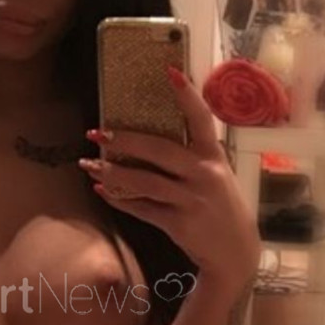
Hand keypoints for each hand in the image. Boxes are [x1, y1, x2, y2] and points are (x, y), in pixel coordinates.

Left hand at [80, 65, 260, 291]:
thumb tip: (152, 138)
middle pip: (160, 150)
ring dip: (113, 172)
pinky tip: (103, 191)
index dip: (187, 95)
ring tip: (89, 165)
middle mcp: (204, 174)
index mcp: (214, 157)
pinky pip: (143, 209)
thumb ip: (193, 157)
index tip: (170, 71)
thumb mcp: (217, 176)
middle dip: (126, 139)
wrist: (235, 252)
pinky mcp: (179, 223)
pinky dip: (120, 200)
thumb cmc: (221, 207)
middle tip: (98, 132)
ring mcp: (191, 200)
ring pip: (145, 181)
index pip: (201, 120)